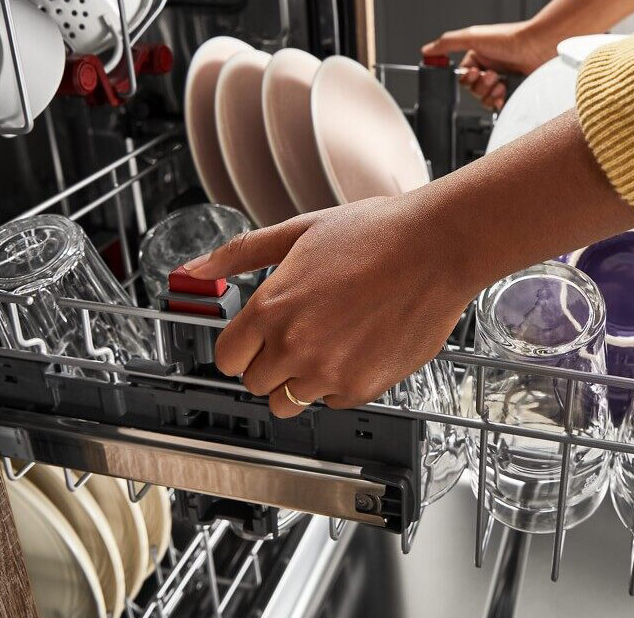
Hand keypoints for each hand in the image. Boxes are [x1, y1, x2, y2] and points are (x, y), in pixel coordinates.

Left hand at [182, 196, 477, 417]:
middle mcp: (294, 346)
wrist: (438, 247)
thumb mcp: (299, 231)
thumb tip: (194, 268)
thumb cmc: (377, 233)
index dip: (242, 347)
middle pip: (255, 384)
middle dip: (271, 363)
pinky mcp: (362, 387)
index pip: (227, 357)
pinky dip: (340, 384)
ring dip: (300, 381)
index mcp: (272, 308)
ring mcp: (328, 372)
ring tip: (328, 345)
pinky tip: (357, 348)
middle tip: (300, 336)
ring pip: (289, 402)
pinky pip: (333, 402)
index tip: (256, 340)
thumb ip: (242, 253)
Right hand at [421, 21, 556, 110]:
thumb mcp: (472, 37)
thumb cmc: (510, 39)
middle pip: (472, 89)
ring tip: (499, 82)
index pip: (462, 76)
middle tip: (491, 75)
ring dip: (489, 93)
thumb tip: (427, 50)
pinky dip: (498, 101)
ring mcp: (501, 79)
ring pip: (484, 98)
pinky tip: (503, 93)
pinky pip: (497, 104)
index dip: (466, 78)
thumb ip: (447, 43)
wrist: (537, 47)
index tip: (473, 73)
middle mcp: (489, 66)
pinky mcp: (512, 89)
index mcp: (478, 55)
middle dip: (480, 86)